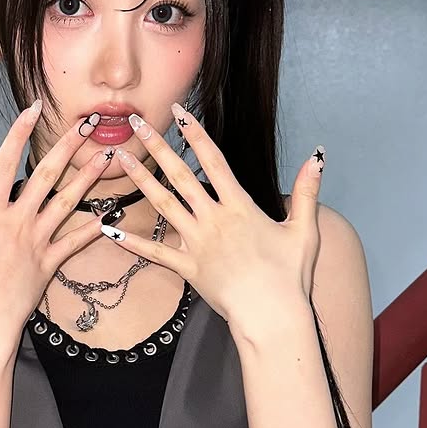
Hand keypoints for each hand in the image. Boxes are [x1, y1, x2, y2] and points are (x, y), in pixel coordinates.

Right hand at [0, 103, 109, 340]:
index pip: (3, 163)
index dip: (18, 133)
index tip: (33, 110)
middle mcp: (16, 222)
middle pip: (47, 176)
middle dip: (67, 146)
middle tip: (87, 124)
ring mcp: (36, 242)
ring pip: (68, 203)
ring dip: (88, 179)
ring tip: (108, 158)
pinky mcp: (49, 265)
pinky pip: (75, 243)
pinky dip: (93, 229)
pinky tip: (110, 215)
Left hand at [100, 104, 324, 329]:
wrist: (272, 316)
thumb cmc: (291, 277)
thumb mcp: (305, 230)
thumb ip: (307, 192)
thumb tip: (316, 157)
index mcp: (240, 207)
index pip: (215, 161)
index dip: (196, 134)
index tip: (180, 112)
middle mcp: (214, 220)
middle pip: (181, 176)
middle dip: (157, 148)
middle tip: (136, 125)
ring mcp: (198, 244)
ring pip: (163, 206)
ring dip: (140, 181)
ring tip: (120, 161)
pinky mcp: (188, 269)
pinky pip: (156, 253)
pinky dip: (133, 242)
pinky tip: (110, 230)